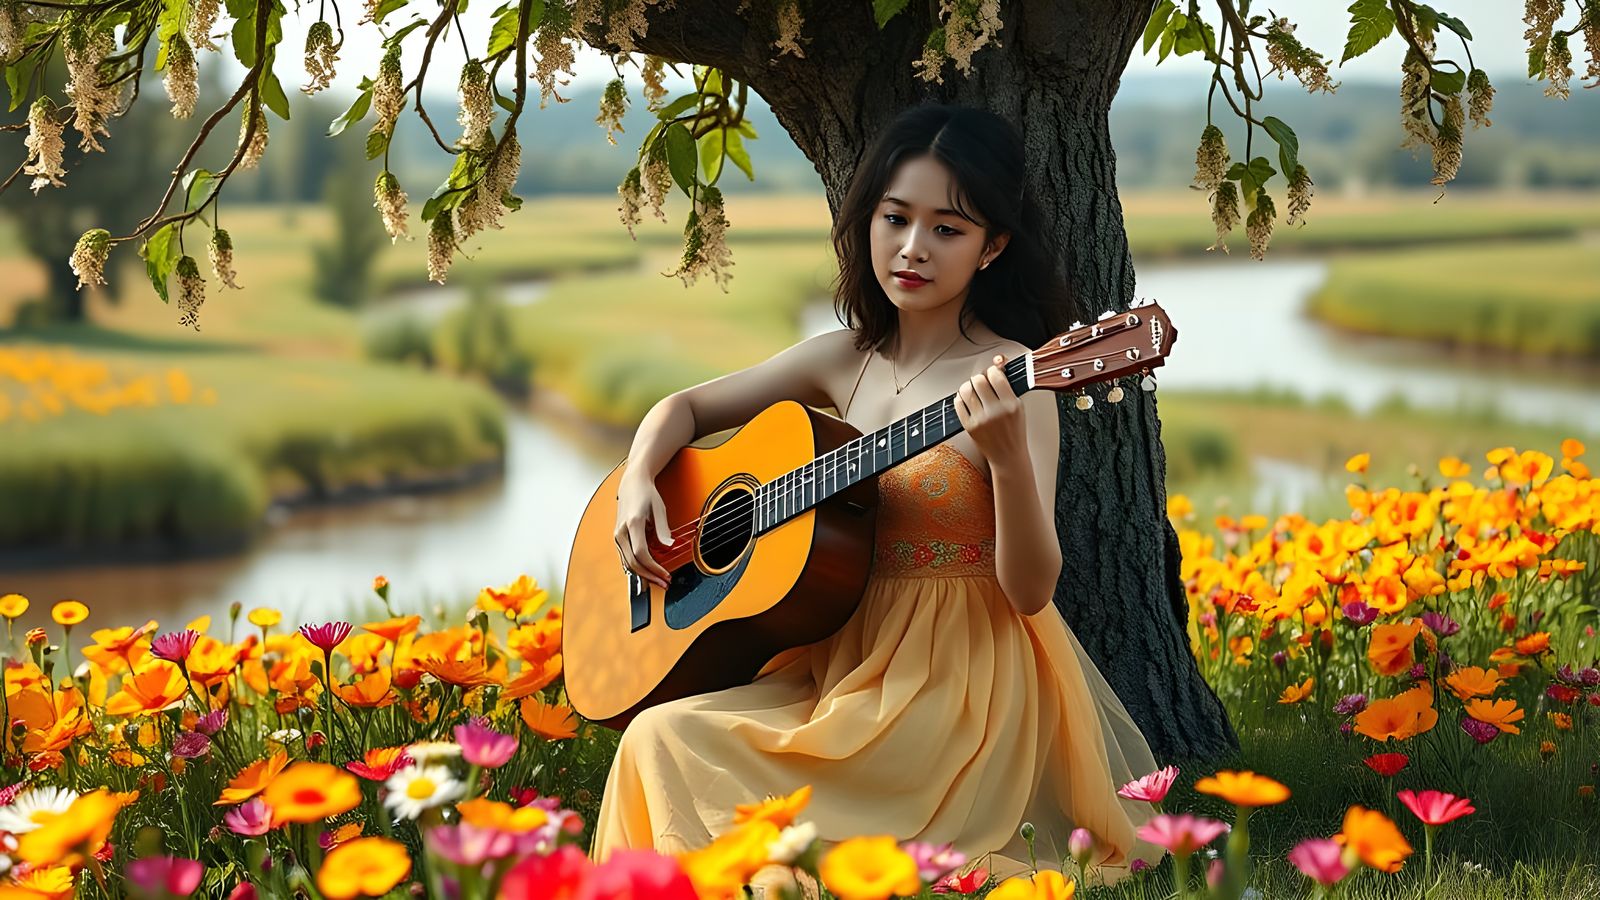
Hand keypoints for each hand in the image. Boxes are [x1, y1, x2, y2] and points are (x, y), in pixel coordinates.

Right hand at [613, 469, 675, 588]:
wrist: (633, 483)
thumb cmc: (646, 494)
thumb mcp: (660, 509)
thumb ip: (663, 529)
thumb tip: (669, 546)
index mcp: (632, 523)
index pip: (641, 554)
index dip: (654, 568)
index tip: (666, 574)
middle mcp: (621, 531)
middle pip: (633, 563)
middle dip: (649, 576)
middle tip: (664, 582)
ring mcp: (617, 535)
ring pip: (628, 563)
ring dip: (643, 574)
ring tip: (658, 580)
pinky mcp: (618, 538)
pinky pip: (626, 558)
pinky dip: (637, 567)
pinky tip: (648, 572)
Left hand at [953, 354, 1027, 467]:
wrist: (1008, 456)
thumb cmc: (1014, 431)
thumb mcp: (1019, 407)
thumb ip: (1008, 386)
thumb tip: (998, 362)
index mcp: (1011, 404)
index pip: (996, 375)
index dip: (993, 371)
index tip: (994, 373)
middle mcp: (995, 412)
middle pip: (978, 380)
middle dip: (980, 378)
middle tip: (982, 382)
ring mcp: (981, 420)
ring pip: (966, 390)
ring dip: (968, 386)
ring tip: (973, 389)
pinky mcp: (969, 426)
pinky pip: (958, 403)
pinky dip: (960, 398)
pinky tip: (967, 400)